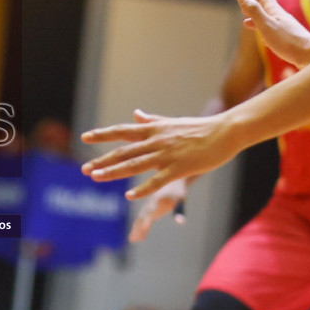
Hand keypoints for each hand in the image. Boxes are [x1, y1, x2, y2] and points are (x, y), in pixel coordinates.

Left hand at [81, 109, 242, 200]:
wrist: (226, 131)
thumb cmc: (200, 128)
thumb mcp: (172, 122)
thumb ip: (152, 121)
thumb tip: (136, 114)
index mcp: (154, 129)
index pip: (122, 131)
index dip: (103, 134)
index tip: (85, 137)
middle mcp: (156, 141)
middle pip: (124, 151)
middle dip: (102, 160)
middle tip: (84, 169)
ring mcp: (167, 154)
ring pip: (135, 164)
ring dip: (113, 172)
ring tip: (95, 177)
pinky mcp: (180, 168)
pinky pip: (157, 180)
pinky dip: (142, 188)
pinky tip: (129, 196)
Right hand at [129, 177, 186, 242]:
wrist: (172, 178)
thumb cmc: (179, 189)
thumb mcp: (181, 199)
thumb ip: (180, 211)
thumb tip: (180, 223)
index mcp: (158, 200)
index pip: (150, 212)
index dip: (146, 221)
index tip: (142, 229)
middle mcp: (150, 203)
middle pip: (143, 216)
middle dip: (138, 227)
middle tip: (133, 239)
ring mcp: (148, 205)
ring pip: (141, 218)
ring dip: (137, 229)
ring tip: (133, 240)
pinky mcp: (149, 208)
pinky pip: (143, 219)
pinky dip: (140, 227)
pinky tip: (138, 239)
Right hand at [238, 0, 309, 66]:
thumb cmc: (287, 41)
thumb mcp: (266, 25)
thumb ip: (254, 11)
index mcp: (275, 12)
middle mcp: (282, 18)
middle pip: (266, 7)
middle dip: (253, 7)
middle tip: (243, 10)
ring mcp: (286, 29)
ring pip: (270, 21)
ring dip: (258, 20)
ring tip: (247, 23)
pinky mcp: (290, 40)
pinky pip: (275, 32)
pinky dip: (265, 32)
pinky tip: (264, 40)